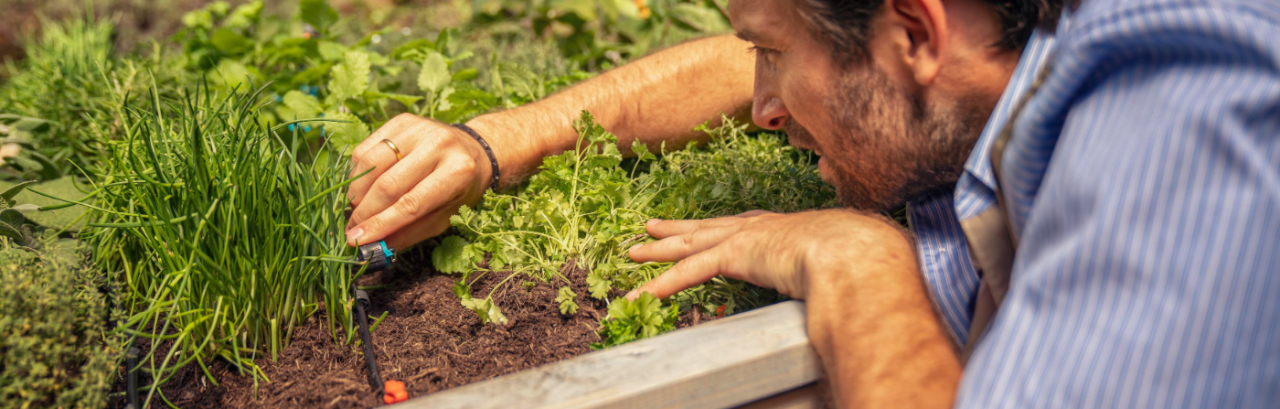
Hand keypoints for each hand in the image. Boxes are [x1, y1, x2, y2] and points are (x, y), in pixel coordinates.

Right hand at [344, 114, 492, 248]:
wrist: (473, 149)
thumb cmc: (459, 190)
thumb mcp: (445, 217)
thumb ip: (410, 231)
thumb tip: (373, 247)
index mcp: (458, 171)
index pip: (411, 204)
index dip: (381, 224)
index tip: (357, 239)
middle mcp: (439, 144)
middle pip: (388, 184)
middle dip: (364, 212)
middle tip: (351, 229)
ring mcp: (419, 128)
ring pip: (371, 163)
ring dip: (356, 192)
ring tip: (356, 209)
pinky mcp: (402, 120)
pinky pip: (367, 148)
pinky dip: (358, 172)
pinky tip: (362, 187)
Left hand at [626, 209, 905, 299]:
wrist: (858, 252)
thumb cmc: (867, 257)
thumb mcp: (853, 261)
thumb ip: (846, 269)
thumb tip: (864, 282)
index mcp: (788, 227)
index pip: (745, 226)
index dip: (722, 227)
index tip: (709, 227)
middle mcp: (761, 227)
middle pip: (708, 227)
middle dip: (678, 229)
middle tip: (652, 227)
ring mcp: (745, 238)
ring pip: (690, 245)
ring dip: (659, 251)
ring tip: (633, 252)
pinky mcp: (736, 255)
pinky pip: (689, 273)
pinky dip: (662, 284)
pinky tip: (641, 294)